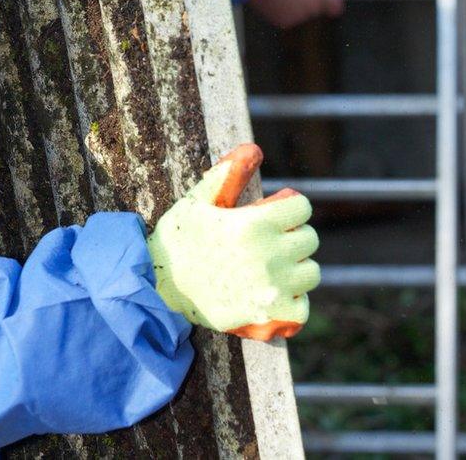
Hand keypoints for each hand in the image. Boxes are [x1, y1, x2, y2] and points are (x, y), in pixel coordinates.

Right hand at [147, 144, 319, 340]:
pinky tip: (271, 295)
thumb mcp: (196, 202)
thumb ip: (227, 175)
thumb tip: (254, 148)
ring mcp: (271, 288)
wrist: (156, 289)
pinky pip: (302, 308)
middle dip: (290, 236)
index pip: (302, 207)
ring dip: (293, 269)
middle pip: (308, 239)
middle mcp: (268, 255)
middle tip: (264, 243)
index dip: (287, 208)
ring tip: (267, 269)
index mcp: (254, 223)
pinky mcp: (269, 316)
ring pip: (309, 273)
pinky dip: (292, 303)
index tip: (271, 215)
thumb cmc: (176, 241)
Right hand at [247, 0, 343, 28]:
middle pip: (316, 9)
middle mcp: (311, 9)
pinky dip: (284, 12)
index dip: (333, 6)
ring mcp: (298, 18)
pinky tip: (276, 1)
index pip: (336, 7)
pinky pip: (288, 18)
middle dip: (309, 2)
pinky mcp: (284, 24)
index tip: (333, 6)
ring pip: (301, 14)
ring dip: (295, 6)